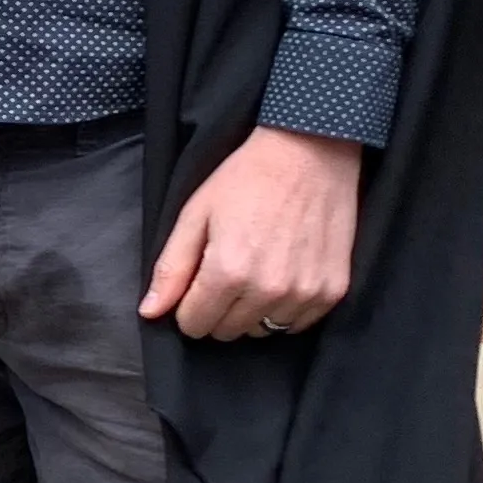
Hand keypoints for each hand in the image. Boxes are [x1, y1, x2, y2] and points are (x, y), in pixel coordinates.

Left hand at [140, 125, 361, 341]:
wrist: (311, 151)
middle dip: (219, 308)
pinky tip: (285, 273)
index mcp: (227, 272)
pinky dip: (286, 308)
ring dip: (253, 310)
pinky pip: (297, 324)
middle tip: (228, 269)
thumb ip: (171, 268)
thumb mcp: (196, 214)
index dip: (189, 304)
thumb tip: (149, 312)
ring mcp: (304, 294)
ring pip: (262, 331)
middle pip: (227, 331)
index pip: (194, 324)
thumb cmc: (248, 177)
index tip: (198, 280)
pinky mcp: (332, 291)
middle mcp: (267, 290)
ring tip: (259, 268)